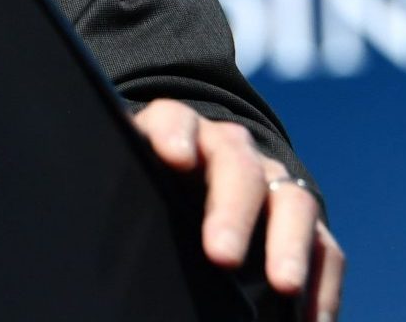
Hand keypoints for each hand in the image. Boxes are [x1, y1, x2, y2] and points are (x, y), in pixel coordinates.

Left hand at [131, 99, 343, 318]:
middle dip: (231, 211)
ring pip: (293, 202)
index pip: (174, 120)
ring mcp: (273, 181)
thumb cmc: (141, 185)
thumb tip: (79, 227)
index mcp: (176, 131)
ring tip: (284, 286)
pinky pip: (325, 248)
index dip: (174, 134)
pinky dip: (322, 285)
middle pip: (237, 166)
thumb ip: (117, 190)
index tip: (172, 158)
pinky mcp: (304, 221)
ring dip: (289, 245)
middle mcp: (230, 149)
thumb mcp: (124, 178)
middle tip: (221, 256)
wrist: (186, 177)